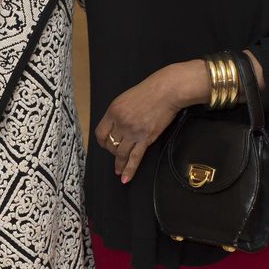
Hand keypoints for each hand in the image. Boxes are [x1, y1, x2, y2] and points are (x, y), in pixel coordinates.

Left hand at [95, 61, 206, 182]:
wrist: (167, 90)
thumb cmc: (149, 91)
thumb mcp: (126, 98)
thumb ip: (118, 113)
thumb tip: (115, 127)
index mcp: (113, 111)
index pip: (101, 133)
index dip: (102, 142)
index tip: (106, 145)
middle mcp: (121, 122)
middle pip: (110, 144)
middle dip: (112, 151)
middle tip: (116, 154)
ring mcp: (133, 131)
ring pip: (120, 153)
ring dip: (119, 163)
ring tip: (119, 171)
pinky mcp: (146, 138)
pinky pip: (135, 157)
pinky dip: (129, 169)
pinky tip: (125, 178)